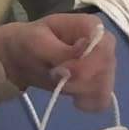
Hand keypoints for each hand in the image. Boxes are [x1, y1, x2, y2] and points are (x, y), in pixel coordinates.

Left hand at [0, 15, 116, 112]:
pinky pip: (103, 99)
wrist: (22, 58)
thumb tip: (83, 49)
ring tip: (61, 86)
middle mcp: (102, 45)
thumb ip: (61, 48)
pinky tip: (75, 101)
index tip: (64, 71)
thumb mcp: (38, 40)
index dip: (89, 62)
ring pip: (105, 86)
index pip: (105, 46)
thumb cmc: (29, 41)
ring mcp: (102, 65)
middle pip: (106, 68)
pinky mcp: (97, 83)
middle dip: (80, 80)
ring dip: (82, 92)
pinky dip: (89, 103)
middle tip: (55, 77)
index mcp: (91, 26)